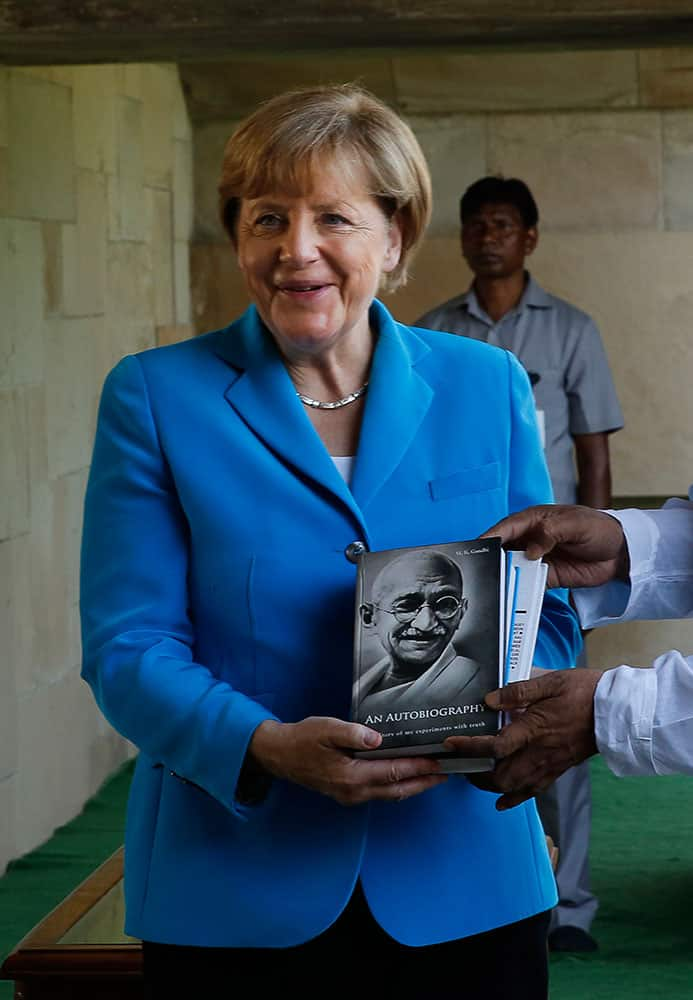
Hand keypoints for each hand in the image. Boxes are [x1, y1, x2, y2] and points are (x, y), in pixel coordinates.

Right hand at [249, 717, 446, 805]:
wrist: (281, 755)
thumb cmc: (303, 739)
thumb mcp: (326, 729)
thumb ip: (352, 733)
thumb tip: (376, 738)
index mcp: (352, 776)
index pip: (395, 772)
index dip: (420, 767)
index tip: (439, 762)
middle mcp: (354, 792)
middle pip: (399, 789)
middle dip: (425, 782)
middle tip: (447, 774)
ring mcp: (351, 796)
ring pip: (391, 794)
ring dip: (414, 786)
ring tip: (433, 777)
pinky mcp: (348, 794)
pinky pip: (381, 793)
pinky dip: (398, 786)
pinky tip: (405, 777)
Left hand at [443, 669, 601, 808]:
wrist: (615, 710)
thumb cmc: (583, 691)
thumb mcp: (550, 682)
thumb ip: (517, 692)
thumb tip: (489, 701)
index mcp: (534, 729)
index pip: (495, 747)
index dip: (470, 747)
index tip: (451, 744)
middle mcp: (540, 752)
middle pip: (501, 776)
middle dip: (477, 775)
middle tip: (460, 765)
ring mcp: (550, 764)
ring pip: (516, 788)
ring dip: (492, 787)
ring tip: (476, 778)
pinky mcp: (559, 769)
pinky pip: (534, 790)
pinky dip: (516, 798)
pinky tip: (503, 801)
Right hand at [481, 504, 628, 589]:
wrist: (620, 552)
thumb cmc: (597, 528)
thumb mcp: (575, 524)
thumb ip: (550, 533)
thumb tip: (530, 551)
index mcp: (533, 520)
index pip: (506, 528)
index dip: (490, 537)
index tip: (477, 547)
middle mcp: (530, 539)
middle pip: (503, 549)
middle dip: (492, 560)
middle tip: (481, 571)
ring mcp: (536, 559)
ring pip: (512, 568)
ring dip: (504, 577)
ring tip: (494, 587)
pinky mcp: (546, 577)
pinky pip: (527, 584)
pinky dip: (520, 590)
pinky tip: (513, 595)